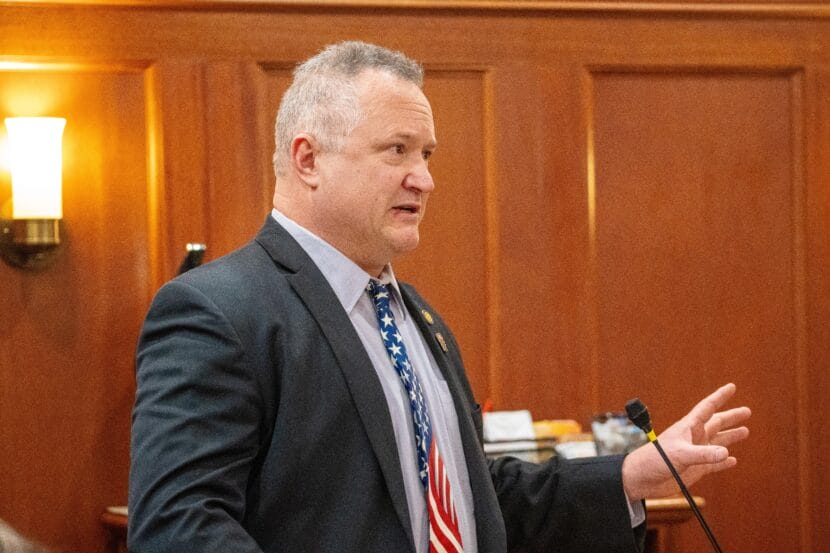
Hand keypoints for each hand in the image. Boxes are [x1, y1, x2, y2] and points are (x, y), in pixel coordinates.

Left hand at [621, 383, 750, 500]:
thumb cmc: (654, 461)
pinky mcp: (695, 469)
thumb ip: (703, 455)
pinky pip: (714, 463)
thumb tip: (727, 453)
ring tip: (745, 431)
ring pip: (717, 442)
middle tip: (747, 411)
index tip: (732, 387)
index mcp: (688, 428)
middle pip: (716, 423)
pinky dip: (724, 462)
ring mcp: (695, 453)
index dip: (719, 397)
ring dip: (730, 437)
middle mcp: (693, 438)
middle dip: (731, 417)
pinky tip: (732, 460)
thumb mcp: (680, 455)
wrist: (641, 479)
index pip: (707, 408)